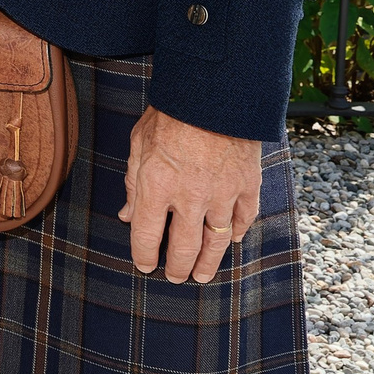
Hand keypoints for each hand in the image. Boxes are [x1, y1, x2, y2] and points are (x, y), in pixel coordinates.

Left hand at [119, 105, 260, 283]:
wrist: (213, 95)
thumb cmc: (170, 115)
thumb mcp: (139, 144)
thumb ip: (133, 183)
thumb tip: (126, 214)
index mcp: (156, 187)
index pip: (147, 235)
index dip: (144, 256)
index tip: (144, 266)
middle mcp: (189, 198)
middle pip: (183, 247)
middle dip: (177, 267)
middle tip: (175, 277)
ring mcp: (222, 195)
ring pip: (215, 243)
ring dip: (208, 263)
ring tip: (202, 276)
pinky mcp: (246, 187)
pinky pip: (243, 220)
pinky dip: (236, 234)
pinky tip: (230, 241)